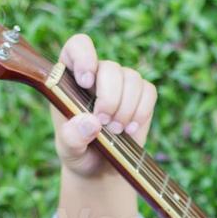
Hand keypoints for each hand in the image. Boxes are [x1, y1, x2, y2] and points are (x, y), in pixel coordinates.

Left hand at [52, 33, 157, 179]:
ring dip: (126, 108)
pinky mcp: (141, 95)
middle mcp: (97, 74)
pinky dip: (141, 112)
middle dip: (110, 98)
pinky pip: (148, 91)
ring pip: (131, 78)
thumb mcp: (68, 150)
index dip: (84, 57)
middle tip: (104, 123)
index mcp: (70, 79)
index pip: (77, 47)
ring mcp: (120, 83)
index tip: (86, 81)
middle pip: (110, 68)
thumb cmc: (79, 154)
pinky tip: (130, 130)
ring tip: (116, 131)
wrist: (100, 170)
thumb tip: (91, 122)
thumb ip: (72, 137)